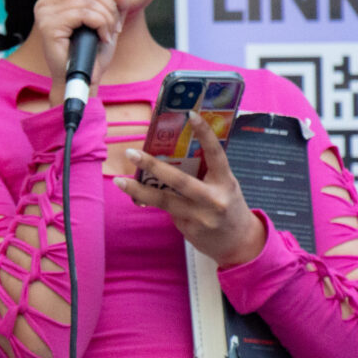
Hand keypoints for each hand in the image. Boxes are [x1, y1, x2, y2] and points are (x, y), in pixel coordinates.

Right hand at [33, 0, 125, 100]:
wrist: (82, 79)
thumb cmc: (92, 53)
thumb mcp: (107, 22)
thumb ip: (114, 4)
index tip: (111, 13)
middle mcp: (45, 3)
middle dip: (109, 6)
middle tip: (113, 27)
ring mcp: (45, 14)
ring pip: (89, 1)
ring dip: (107, 18)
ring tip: (108, 34)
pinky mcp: (49, 26)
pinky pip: (84, 14)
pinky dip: (100, 24)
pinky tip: (102, 37)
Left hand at [114, 113, 265, 266]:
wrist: (239, 244)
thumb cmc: (229, 206)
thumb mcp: (225, 185)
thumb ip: (205, 172)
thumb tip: (172, 154)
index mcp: (226, 182)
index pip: (216, 154)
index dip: (205, 133)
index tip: (190, 114)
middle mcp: (213, 199)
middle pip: (179, 180)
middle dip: (152, 166)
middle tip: (131, 153)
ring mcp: (199, 216)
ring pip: (163, 201)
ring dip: (138, 190)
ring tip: (119, 181)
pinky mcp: (187, 229)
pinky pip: (167, 211)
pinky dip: (156, 202)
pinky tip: (147, 198)